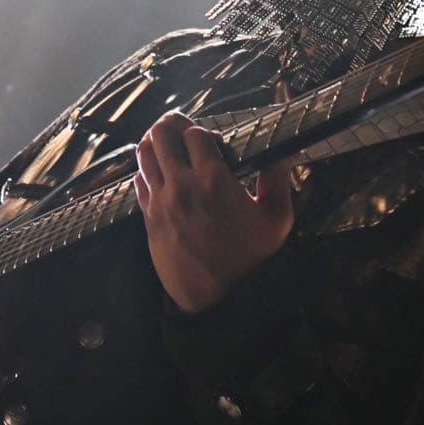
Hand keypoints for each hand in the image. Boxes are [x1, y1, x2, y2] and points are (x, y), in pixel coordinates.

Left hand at [133, 111, 293, 313]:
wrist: (217, 299)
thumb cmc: (250, 260)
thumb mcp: (276, 219)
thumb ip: (277, 180)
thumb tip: (284, 152)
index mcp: (213, 180)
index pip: (195, 134)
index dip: (203, 131)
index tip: (214, 142)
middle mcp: (181, 185)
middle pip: (162, 135)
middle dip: (172, 125)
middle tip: (182, 126)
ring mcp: (161, 201)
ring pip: (145, 154)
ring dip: (155, 142)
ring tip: (166, 141)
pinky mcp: (149, 217)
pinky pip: (139, 179)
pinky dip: (147, 168)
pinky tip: (159, 171)